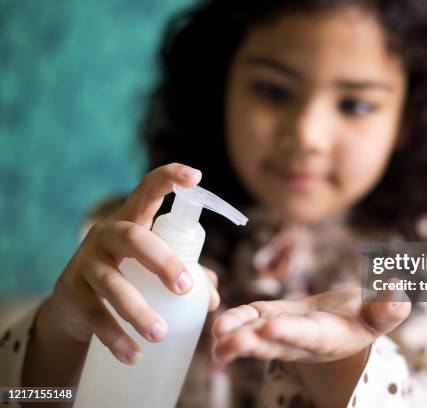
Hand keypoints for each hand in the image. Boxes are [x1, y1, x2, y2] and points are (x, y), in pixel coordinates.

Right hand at [39, 163, 219, 364]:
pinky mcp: (72, 294)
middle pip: (133, 239)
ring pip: (112, 282)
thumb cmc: (129, 275)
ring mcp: (85, 263)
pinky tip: (134, 355)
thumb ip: (187, 273)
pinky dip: (116, 337)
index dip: (170, 178)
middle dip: (162, 262)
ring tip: (160, 334)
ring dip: (138, 310)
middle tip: (186, 288)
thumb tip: (213, 296)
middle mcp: (107, 235)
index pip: (148, 190)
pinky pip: (95, 316)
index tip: (196, 176)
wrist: (75, 305)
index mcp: (132, 220)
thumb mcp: (154, 267)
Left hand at [212, 286, 410, 364]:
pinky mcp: (270, 318)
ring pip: (255, 336)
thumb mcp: (381, 314)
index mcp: (327, 337)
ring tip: (216, 331)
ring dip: (234, 334)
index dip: (290, 332)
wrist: (345, 324)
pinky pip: (249, 320)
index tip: (273, 327)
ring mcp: (282, 332)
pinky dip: (234, 320)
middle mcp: (300, 341)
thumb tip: (398, 287)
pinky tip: (217, 322)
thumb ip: (389, 306)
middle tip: (230, 342)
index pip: (307, 335)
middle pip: (273, 344)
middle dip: (251, 343)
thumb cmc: (365, 317)